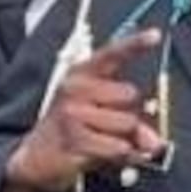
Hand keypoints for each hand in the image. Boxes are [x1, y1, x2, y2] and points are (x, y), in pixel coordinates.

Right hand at [3, 29, 167, 191]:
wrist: (35, 156)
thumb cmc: (72, 130)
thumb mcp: (100, 117)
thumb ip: (132, 122)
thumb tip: (155, 142)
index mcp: (82, 74)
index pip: (111, 54)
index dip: (135, 45)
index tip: (155, 35)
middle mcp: (75, 89)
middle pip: (130, 95)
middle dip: (131, 114)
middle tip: (112, 126)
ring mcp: (73, 114)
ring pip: (128, 123)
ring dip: (126, 138)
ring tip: (105, 142)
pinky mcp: (75, 140)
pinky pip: (119, 147)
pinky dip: (123, 155)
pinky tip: (107, 156)